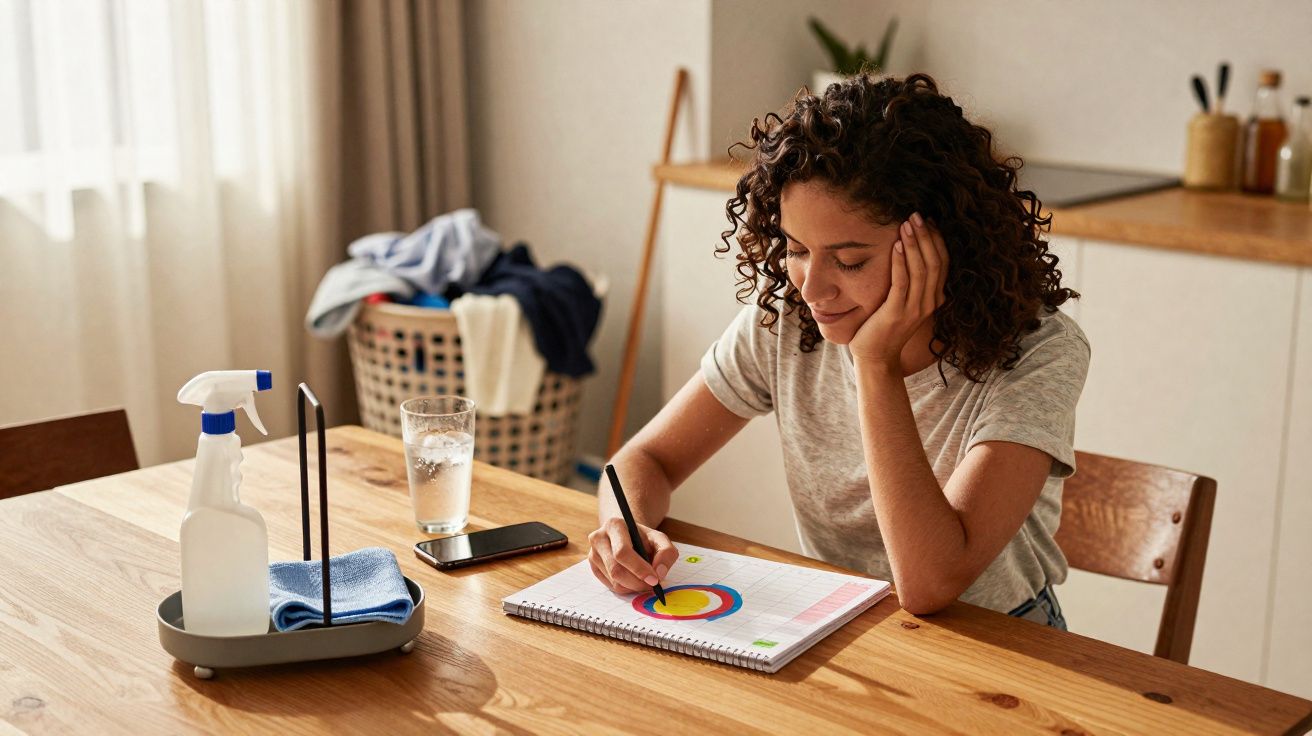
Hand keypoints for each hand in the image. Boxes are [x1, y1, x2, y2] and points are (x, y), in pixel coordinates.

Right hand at [587, 518, 677, 593]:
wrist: (628, 536)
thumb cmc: (644, 538)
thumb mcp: (660, 539)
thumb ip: (666, 553)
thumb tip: (659, 573)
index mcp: (614, 525)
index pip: (623, 552)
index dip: (639, 569)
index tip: (654, 580)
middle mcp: (598, 538)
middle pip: (616, 570)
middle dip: (637, 582)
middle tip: (652, 585)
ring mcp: (593, 554)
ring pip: (614, 581)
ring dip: (634, 586)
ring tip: (645, 580)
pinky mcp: (593, 568)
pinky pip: (611, 586)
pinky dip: (626, 587)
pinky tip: (633, 579)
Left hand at [849, 212, 948, 366]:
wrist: (876, 356)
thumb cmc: (886, 325)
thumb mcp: (905, 301)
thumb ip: (912, 282)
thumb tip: (908, 251)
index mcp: (934, 298)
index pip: (942, 262)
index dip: (937, 240)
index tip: (929, 220)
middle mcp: (929, 302)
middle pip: (935, 262)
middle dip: (927, 236)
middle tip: (917, 214)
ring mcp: (914, 309)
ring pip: (921, 270)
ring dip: (915, 244)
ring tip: (907, 224)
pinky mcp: (896, 313)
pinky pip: (902, 283)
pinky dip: (901, 262)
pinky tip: (897, 246)